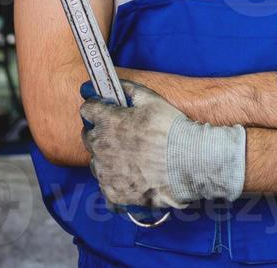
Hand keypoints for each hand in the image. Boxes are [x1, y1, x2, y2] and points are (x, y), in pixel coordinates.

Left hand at [80, 79, 244, 208]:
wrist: (189, 163)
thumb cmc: (171, 129)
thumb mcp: (152, 100)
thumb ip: (128, 90)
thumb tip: (111, 85)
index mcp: (107, 121)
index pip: (88, 110)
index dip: (97, 108)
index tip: (106, 111)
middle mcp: (100, 146)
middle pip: (88, 136)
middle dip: (100, 132)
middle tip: (122, 135)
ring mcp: (105, 172)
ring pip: (96, 162)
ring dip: (107, 158)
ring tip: (131, 158)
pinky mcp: (113, 192)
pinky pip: (106, 184)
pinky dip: (116, 180)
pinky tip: (133, 176)